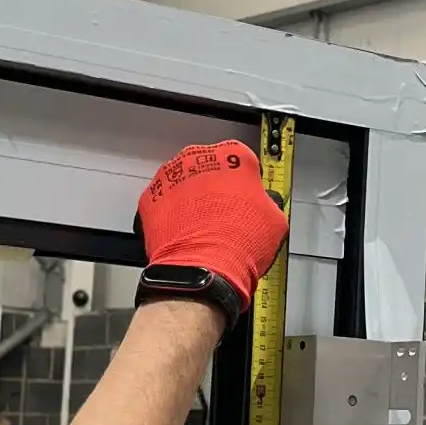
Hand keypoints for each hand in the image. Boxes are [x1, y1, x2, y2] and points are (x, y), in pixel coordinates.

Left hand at [137, 139, 287, 319]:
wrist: (203, 268)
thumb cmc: (238, 244)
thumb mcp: (276, 221)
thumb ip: (268, 203)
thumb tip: (264, 207)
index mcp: (234, 156)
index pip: (243, 161)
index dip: (246, 184)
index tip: (246, 199)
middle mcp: (200, 157)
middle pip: (210, 168)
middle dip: (216, 188)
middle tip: (224, 215)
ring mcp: (171, 176)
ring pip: (183, 183)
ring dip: (191, 199)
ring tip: (202, 227)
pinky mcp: (149, 197)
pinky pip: (162, 202)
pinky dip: (170, 215)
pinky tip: (182, 233)